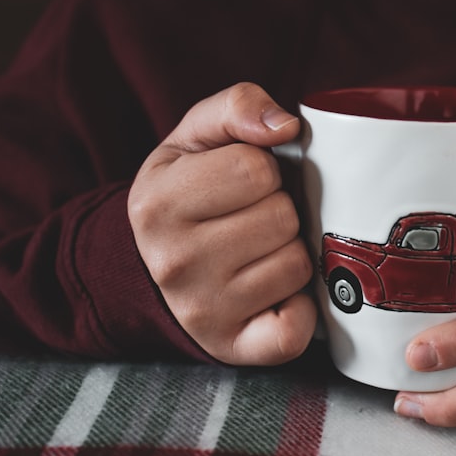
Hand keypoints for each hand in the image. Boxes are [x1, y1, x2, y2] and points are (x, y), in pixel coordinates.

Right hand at [128, 83, 316, 364]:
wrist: (155, 267)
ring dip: (289, 254)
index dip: (262, 170)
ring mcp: (202, 311)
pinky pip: (296, 328)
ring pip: (297, 265)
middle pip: (281, 218)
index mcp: (158, 203)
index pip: (255, 169)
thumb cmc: (188, 193)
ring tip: (257, 253)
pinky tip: (274, 294)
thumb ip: (238, 107)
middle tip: (251, 220)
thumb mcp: (195, 137)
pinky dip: (300, 309)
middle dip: (279, 211)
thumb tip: (286, 126)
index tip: (242, 184)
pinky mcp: (234, 348)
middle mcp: (172, 263)